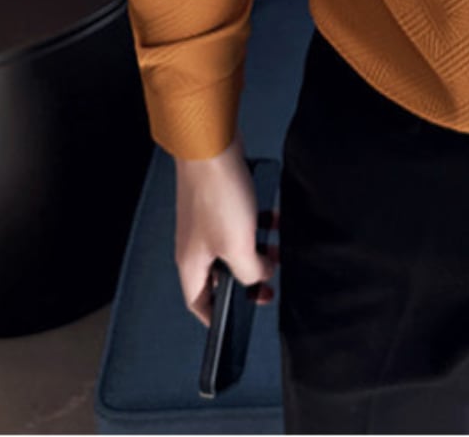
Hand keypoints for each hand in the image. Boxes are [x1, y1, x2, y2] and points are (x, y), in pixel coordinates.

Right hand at [173, 132, 280, 327]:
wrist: (211, 147)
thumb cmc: (217, 196)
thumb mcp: (237, 246)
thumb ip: (249, 271)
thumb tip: (260, 277)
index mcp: (191, 264)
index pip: (198, 303)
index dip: (215, 317)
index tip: (235, 322)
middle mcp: (195, 245)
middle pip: (219, 275)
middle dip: (246, 280)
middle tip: (269, 282)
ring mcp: (206, 221)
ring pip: (233, 247)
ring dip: (256, 250)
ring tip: (277, 249)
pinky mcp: (220, 201)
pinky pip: (241, 222)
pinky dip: (257, 225)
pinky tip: (273, 219)